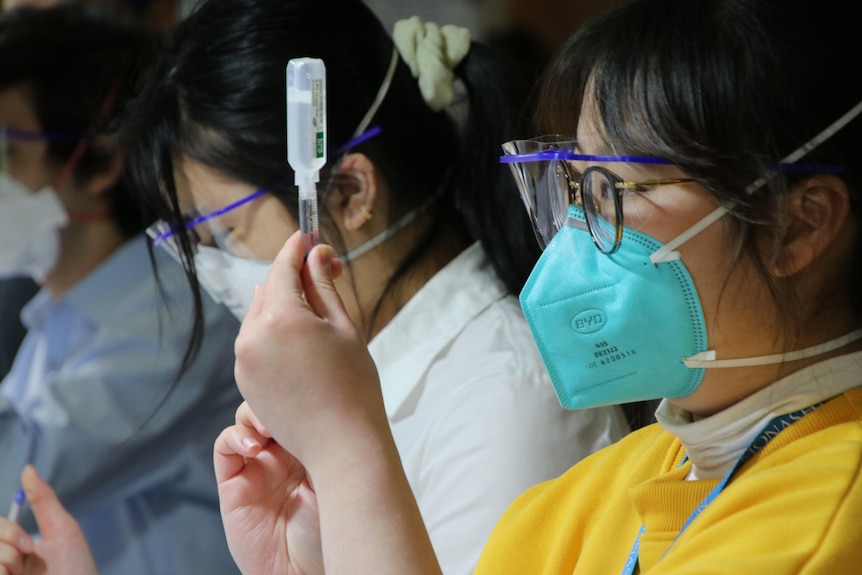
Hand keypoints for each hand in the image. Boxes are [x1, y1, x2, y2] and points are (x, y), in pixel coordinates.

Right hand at [0, 466, 97, 574]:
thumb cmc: (77, 571)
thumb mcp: (62, 530)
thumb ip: (42, 500)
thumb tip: (27, 469)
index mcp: (16, 549)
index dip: (7, 530)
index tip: (30, 543)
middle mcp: (4, 564)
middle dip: (5, 546)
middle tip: (26, 559)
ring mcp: (4, 574)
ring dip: (4, 563)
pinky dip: (2, 574)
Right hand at [214, 402, 322, 574]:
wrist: (307, 569)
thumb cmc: (330, 528)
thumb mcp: (335, 477)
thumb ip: (322, 444)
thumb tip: (320, 406)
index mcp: (310, 444)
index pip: (298, 407)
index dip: (299, 397)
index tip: (308, 392)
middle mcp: (282, 451)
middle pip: (269, 408)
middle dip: (275, 400)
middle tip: (286, 404)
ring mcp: (257, 465)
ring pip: (246, 421)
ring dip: (253, 416)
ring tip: (268, 427)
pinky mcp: (234, 483)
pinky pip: (226, 448)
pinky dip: (235, 438)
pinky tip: (253, 446)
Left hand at [233, 233, 387, 467]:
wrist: (341, 445)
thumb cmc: (353, 385)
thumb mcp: (344, 326)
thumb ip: (323, 285)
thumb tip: (316, 254)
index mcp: (279, 317)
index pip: (284, 267)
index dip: (298, 248)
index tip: (310, 235)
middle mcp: (252, 336)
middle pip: (268, 289)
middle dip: (294, 276)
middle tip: (328, 273)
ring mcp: (243, 361)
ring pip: (260, 316)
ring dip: (283, 305)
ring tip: (318, 313)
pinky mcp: (245, 382)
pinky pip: (256, 343)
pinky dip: (274, 333)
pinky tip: (302, 342)